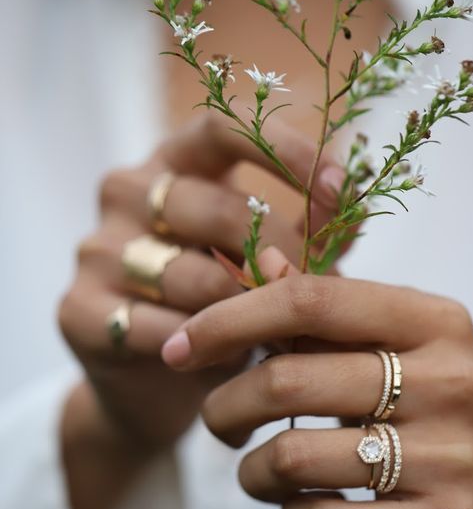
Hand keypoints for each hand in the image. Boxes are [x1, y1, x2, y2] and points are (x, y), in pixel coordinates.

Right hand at [59, 114, 342, 451]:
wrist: (152, 382)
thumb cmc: (220, 303)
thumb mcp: (264, 256)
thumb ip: (306, 226)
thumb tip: (357, 195)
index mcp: (172, 162)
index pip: (223, 127)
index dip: (284, 150)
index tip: (340, 187)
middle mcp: (126, 192)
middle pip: (217, 209)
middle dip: (285, 256)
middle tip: (327, 295)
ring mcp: (97, 249)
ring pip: (193, 276)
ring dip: (253, 312)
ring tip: (294, 337)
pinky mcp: (79, 310)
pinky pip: (159, 330)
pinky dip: (207, 352)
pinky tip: (235, 365)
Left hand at [162, 266, 472, 508]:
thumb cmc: (434, 418)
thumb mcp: (399, 353)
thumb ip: (327, 314)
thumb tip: (256, 263)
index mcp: (437, 322)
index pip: (309, 301)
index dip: (228, 320)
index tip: (178, 347)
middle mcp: (452, 380)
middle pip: (286, 380)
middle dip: (224, 407)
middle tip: (220, 423)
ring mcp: (453, 457)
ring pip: (292, 457)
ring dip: (251, 472)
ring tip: (259, 474)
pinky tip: (301, 508)